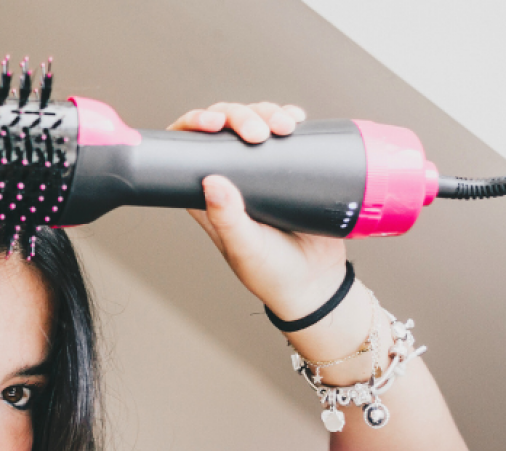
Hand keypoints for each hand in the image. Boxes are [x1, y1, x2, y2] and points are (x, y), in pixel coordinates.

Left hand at [169, 102, 347, 319]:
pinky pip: (284, 132)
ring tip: (285, 126)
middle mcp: (230, 179)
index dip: (193, 125)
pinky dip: (288, 117)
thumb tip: (210, 181)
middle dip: (239, 116)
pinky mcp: (289, 166)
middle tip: (259, 132)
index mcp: (207, 197)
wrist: (316, 281)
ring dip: (266, 113)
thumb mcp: (245, 248)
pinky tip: (296, 119)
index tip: (212, 122)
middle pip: (223, 127)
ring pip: (253, 122)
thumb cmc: (272, 273)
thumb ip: (227, 219)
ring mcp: (260, 170)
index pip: (189, 149)